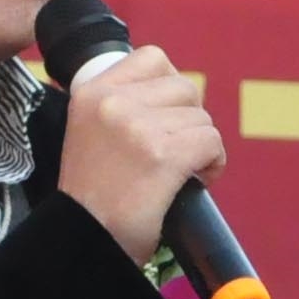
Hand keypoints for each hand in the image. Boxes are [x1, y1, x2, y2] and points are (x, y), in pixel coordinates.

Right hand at [54, 44, 224, 265]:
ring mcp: (138, 127)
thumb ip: (121, 106)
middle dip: (189, 120)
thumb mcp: (88, 132)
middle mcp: (113, 102)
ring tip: (184, 170)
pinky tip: (199, 179)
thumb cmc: (92, 196)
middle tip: (176, 149)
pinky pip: (211, 142)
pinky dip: (214, 163)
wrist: (84, 240)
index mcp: (91, 91)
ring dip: (201, 144)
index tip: (165, 117)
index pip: (152, 58)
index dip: (170, 86)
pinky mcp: (163, 156)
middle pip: (183, 88)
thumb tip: (172, 92)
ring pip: (201, 117)